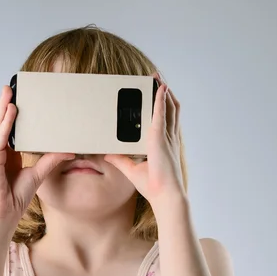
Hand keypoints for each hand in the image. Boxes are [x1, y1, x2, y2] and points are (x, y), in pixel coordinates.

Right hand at [0, 85, 74, 219]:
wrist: (3, 216)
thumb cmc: (14, 198)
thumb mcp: (38, 175)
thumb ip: (50, 161)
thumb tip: (68, 151)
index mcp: (7, 155)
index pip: (9, 129)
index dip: (12, 114)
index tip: (17, 99)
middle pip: (0, 124)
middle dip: (4, 105)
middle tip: (10, 88)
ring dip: (2, 109)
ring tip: (8, 93)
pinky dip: (5, 125)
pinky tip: (10, 112)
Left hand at [104, 74, 184, 205]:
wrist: (164, 195)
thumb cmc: (154, 186)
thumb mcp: (131, 170)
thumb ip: (120, 160)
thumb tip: (107, 154)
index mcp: (164, 144)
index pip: (165, 120)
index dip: (163, 107)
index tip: (158, 95)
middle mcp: (168, 138)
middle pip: (170, 110)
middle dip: (164, 94)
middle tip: (157, 81)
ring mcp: (166, 137)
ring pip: (169, 108)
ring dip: (164, 92)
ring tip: (158, 80)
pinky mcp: (160, 138)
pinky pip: (161, 114)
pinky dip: (161, 100)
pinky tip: (159, 89)